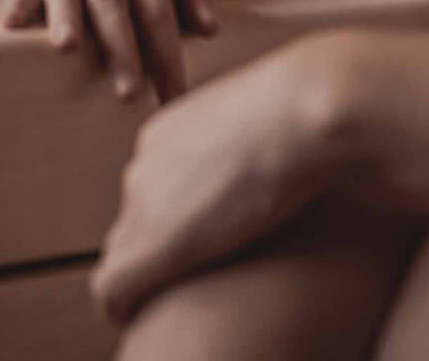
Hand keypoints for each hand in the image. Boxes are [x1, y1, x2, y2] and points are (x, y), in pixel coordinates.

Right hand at [2, 0, 218, 103]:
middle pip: (112, 3)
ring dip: (66, 18)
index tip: (175, 96)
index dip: (166, 55)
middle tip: (128, 94)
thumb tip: (210, 29)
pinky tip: (9, 27)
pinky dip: (19, 4)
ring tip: (65, 49)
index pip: (157, 11)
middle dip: (120, 48)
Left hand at [90, 40, 344, 323]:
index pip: (155, 185)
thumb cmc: (315, 112)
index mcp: (171, 132)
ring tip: (171, 299)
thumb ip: (262, 139)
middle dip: (155, 248)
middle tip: (195, 274)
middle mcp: (146, 164)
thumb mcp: (276, 122)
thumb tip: (292, 157)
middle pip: (133, 219)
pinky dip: (121, 307)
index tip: (208, 240)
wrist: (307, 112)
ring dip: (144, 278)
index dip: (179, 219)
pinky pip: (112, 288)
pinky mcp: (153, 246)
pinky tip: (140, 317)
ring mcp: (145, 203)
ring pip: (121, 253)